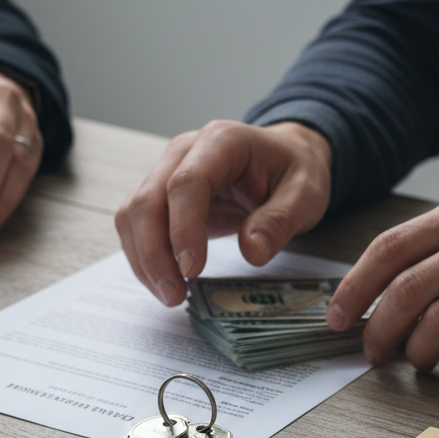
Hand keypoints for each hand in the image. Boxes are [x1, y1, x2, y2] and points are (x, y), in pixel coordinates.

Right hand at [116, 120, 331, 304]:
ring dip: (144, 261)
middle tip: (174, 296)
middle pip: (148, 201)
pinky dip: (144, 259)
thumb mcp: (305, 193)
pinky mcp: (159, 197)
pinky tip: (165, 282)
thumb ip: (281, 220)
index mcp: (222, 142)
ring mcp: (165, 172)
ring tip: (171, 296)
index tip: (192, 271)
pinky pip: (136, 227)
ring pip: (133, 216)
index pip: (187, 183)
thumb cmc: (291, 172)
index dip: (183, 228)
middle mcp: (184, 152)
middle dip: (154, 254)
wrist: (282, 159)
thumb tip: (252, 252)